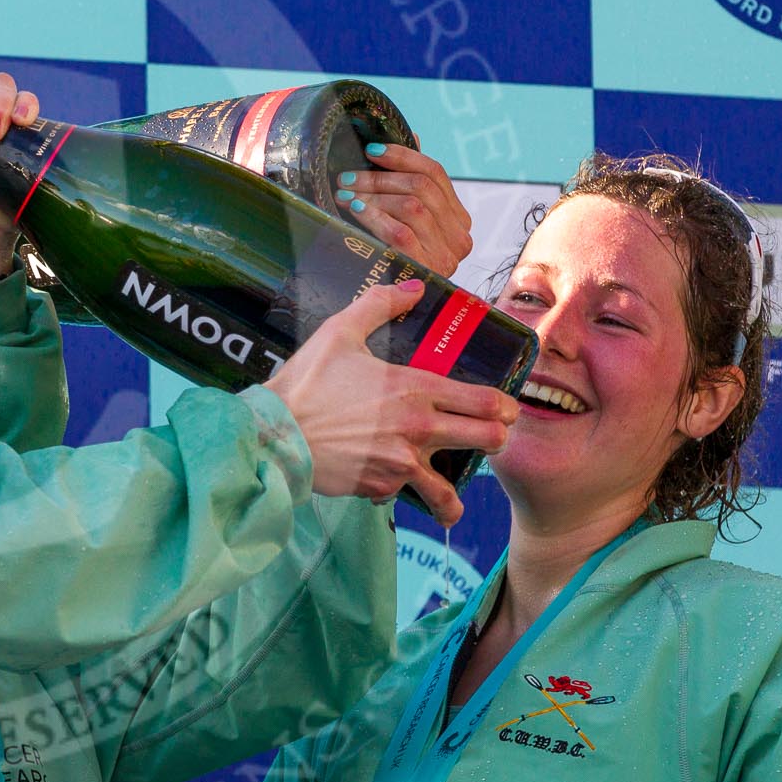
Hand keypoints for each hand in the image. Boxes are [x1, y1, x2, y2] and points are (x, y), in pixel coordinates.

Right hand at [264, 280, 517, 525]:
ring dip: (455, 492)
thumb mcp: (339, 332)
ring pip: (452, 489)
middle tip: (485, 438)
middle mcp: (418, 429)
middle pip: (489, 441)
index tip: (504, 410)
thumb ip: (380, 305)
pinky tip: (390, 483)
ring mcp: (401, 464)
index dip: (506, 407)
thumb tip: (414, 287)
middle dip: (495, 439)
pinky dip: (400, 491)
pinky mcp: (381, 488)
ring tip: (449, 494)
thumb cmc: (306, 383)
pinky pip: (404, 494)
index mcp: (416, 389)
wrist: (275, 434)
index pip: (486, 403)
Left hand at [338, 143, 471, 277]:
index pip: (435, 174)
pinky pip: (400, 231)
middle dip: (379, 177)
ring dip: (372, 195)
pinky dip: (375, 216)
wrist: (393, 312)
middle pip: (421, 187)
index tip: (370, 151)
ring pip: (411, 206)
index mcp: (458, 219)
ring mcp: (446, 255)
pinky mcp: (427, 269)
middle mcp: (459, 237)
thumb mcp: (407, 220)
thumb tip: (414, 136)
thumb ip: (412, 183)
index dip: (402, 156)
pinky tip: (355, 210)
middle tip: (346, 177)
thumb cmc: (395, 258)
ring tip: (345, 194)